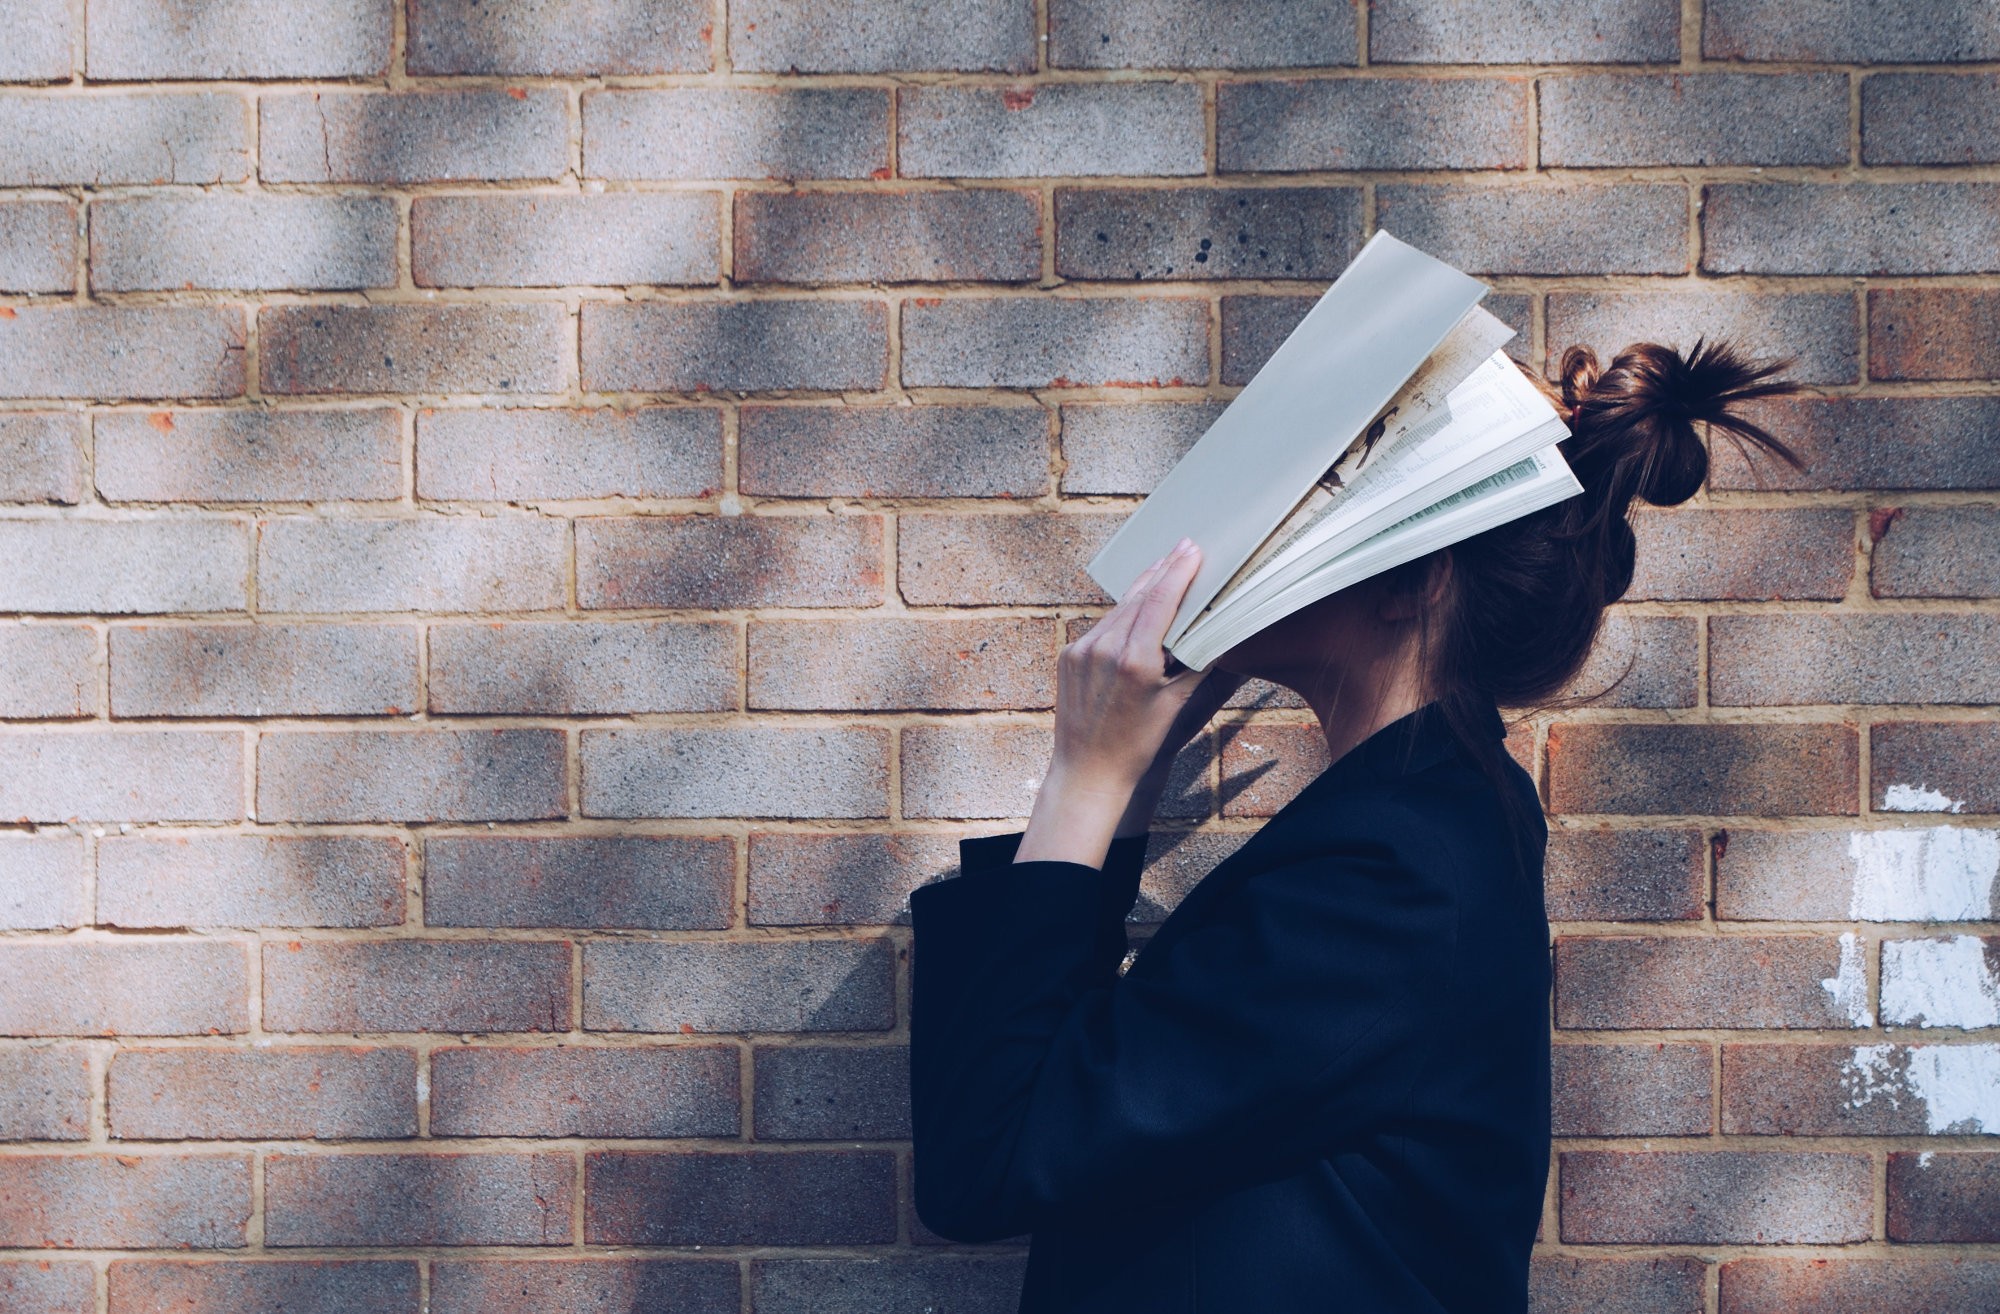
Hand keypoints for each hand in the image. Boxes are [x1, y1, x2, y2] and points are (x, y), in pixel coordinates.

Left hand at [1014, 538, 1239, 867]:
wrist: (1087, 771)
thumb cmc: (1135, 745)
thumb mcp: (1174, 705)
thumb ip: (1193, 664)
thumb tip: (1213, 634)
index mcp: (1134, 661)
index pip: (1160, 602)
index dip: (1178, 572)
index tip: (1191, 550)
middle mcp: (1104, 649)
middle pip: (1139, 597)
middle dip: (1163, 571)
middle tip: (1183, 547)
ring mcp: (1081, 650)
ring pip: (1120, 609)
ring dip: (1143, 590)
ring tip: (1164, 569)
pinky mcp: (1069, 655)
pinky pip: (1102, 626)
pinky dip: (1123, 615)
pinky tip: (1137, 607)